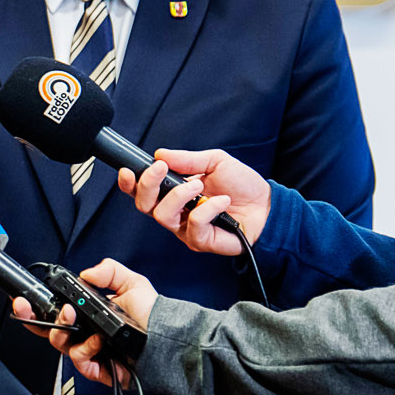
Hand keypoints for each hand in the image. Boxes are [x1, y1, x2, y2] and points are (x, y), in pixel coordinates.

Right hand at [17, 259, 159, 385]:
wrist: (167, 340)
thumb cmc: (152, 317)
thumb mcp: (132, 283)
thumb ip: (109, 272)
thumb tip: (86, 273)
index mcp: (86, 313)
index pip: (53, 310)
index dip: (35, 307)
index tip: (23, 299)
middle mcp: (83, 332)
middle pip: (47, 330)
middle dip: (36, 319)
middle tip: (45, 309)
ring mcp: (88, 350)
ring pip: (59, 344)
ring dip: (62, 330)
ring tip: (74, 318)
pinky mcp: (95, 367)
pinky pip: (78, 360)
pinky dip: (85, 348)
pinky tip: (96, 340)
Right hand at [116, 148, 270, 256]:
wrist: (266, 206)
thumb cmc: (241, 185)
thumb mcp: (216, 161)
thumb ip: (187, 159)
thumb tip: (161, 153)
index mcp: (173, 191)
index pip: (142, 191)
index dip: (129, 183)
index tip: (128, 170)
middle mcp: (175, 211)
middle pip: (143, 205)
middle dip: (149, 185)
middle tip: (163, 169)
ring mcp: (185, 228)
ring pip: (162, 216)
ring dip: (179, 195)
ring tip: (201, 185)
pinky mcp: (199, 241)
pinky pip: (192, 226)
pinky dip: (207, 209)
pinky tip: (222, 201)